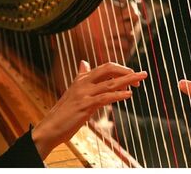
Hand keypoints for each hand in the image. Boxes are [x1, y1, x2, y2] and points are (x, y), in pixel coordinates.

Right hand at [32, 61, 147, 159]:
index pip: (105, 67)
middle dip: (127, 71)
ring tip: (140, 82)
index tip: (133, 75)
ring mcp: (83, 94)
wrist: (49, 128)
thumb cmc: (64, 112)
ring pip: (110, 83)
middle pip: (109, 70)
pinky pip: (105, 98)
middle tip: (142, 75)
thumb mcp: (73, 91)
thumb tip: (84, 62)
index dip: (121, 69)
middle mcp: (83, 83)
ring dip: (127, 81)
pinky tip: (128, 95)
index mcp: (82, 79)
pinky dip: (118, 95)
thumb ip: (81, 76)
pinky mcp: (84, 106)